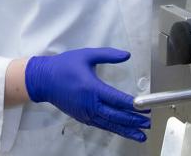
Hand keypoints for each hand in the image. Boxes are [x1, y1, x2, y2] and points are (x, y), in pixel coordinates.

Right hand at [24, 48, 149, 141]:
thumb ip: (108, 55)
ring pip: (109, 124)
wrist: (43, 81)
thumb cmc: (65, 66)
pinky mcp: (82, 117)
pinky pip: (101, 125)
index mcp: (92, 89)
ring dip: (126, 130)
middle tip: (148, 124)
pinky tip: (123, 131)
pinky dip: (113, 129)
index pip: (117, 99)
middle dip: (133, 121)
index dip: (133, 105)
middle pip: (116, 116)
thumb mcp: (87, 55)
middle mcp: (90, 104)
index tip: (146, 108)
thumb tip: (126, 55)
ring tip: (140, 135)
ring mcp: (85, 113)